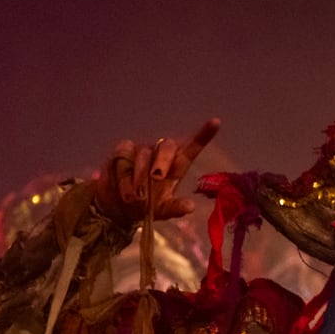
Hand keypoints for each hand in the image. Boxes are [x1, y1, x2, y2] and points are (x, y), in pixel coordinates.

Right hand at [93, 118, 220, 226]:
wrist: (118, 207)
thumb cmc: (147, 206)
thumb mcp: (163, 211)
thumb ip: (176, 208)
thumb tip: (190, 206)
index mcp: (176, 167)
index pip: (192, 148)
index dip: (203, 135)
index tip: (216, 122)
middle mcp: (160, 155)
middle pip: (168, 146)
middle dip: (163, 161)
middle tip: (156, 178)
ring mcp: (142, 151)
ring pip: (144, 153)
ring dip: (139, 177)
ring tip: (135, 197)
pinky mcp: (122, 151)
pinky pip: (124, 155)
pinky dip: (124, 175)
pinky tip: (123, 188)